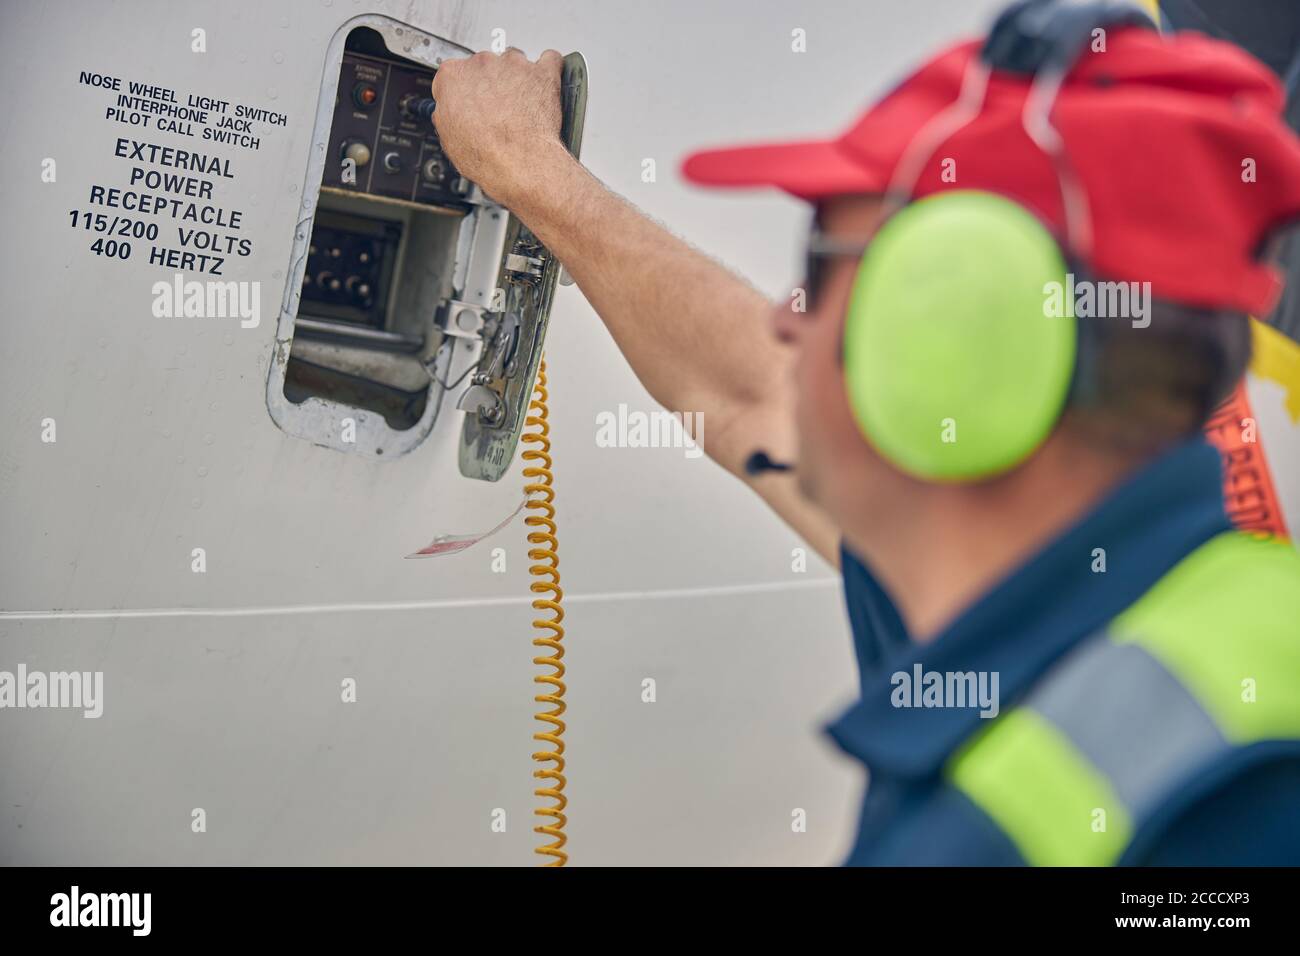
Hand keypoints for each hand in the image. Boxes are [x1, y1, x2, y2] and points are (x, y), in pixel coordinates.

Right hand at [431, 48, 565, 206]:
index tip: (469, 103)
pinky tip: (544, 85)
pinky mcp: (541, 72)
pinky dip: (548, 70)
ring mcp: (512, 64)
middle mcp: (481, 63)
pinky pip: (549, 60)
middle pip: (485, 67)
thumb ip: (448, 114)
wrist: (519, 163)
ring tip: (521, 106)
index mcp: (452, 76)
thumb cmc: (486, 155)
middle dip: (490, 85)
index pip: (454, 75)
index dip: (463, 92)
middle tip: (497, 111)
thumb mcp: (449, 139)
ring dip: (517, 79)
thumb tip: (451, 113)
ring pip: (514, 63)